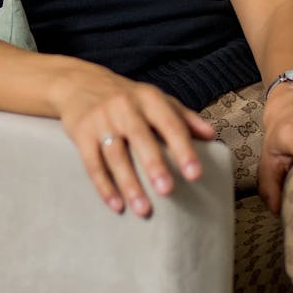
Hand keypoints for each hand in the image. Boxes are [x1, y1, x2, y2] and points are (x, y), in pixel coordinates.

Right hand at [54, 67, 215, 217]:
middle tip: (168, 191)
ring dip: (129, 183)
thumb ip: (184, 117)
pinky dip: (104, 186)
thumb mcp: (156, 99)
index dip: (183, 149)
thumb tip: (213, 136)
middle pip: (140, 137)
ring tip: (144, 210)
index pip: (170, 123)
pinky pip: (92, 163)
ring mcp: (101, 120)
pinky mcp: (80, 133)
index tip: (195, 174)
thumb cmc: (128, 97)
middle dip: (154, 164)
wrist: (80, 82)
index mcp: (149, 99)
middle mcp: (124, 107)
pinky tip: (116, 205)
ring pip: (115, 154)